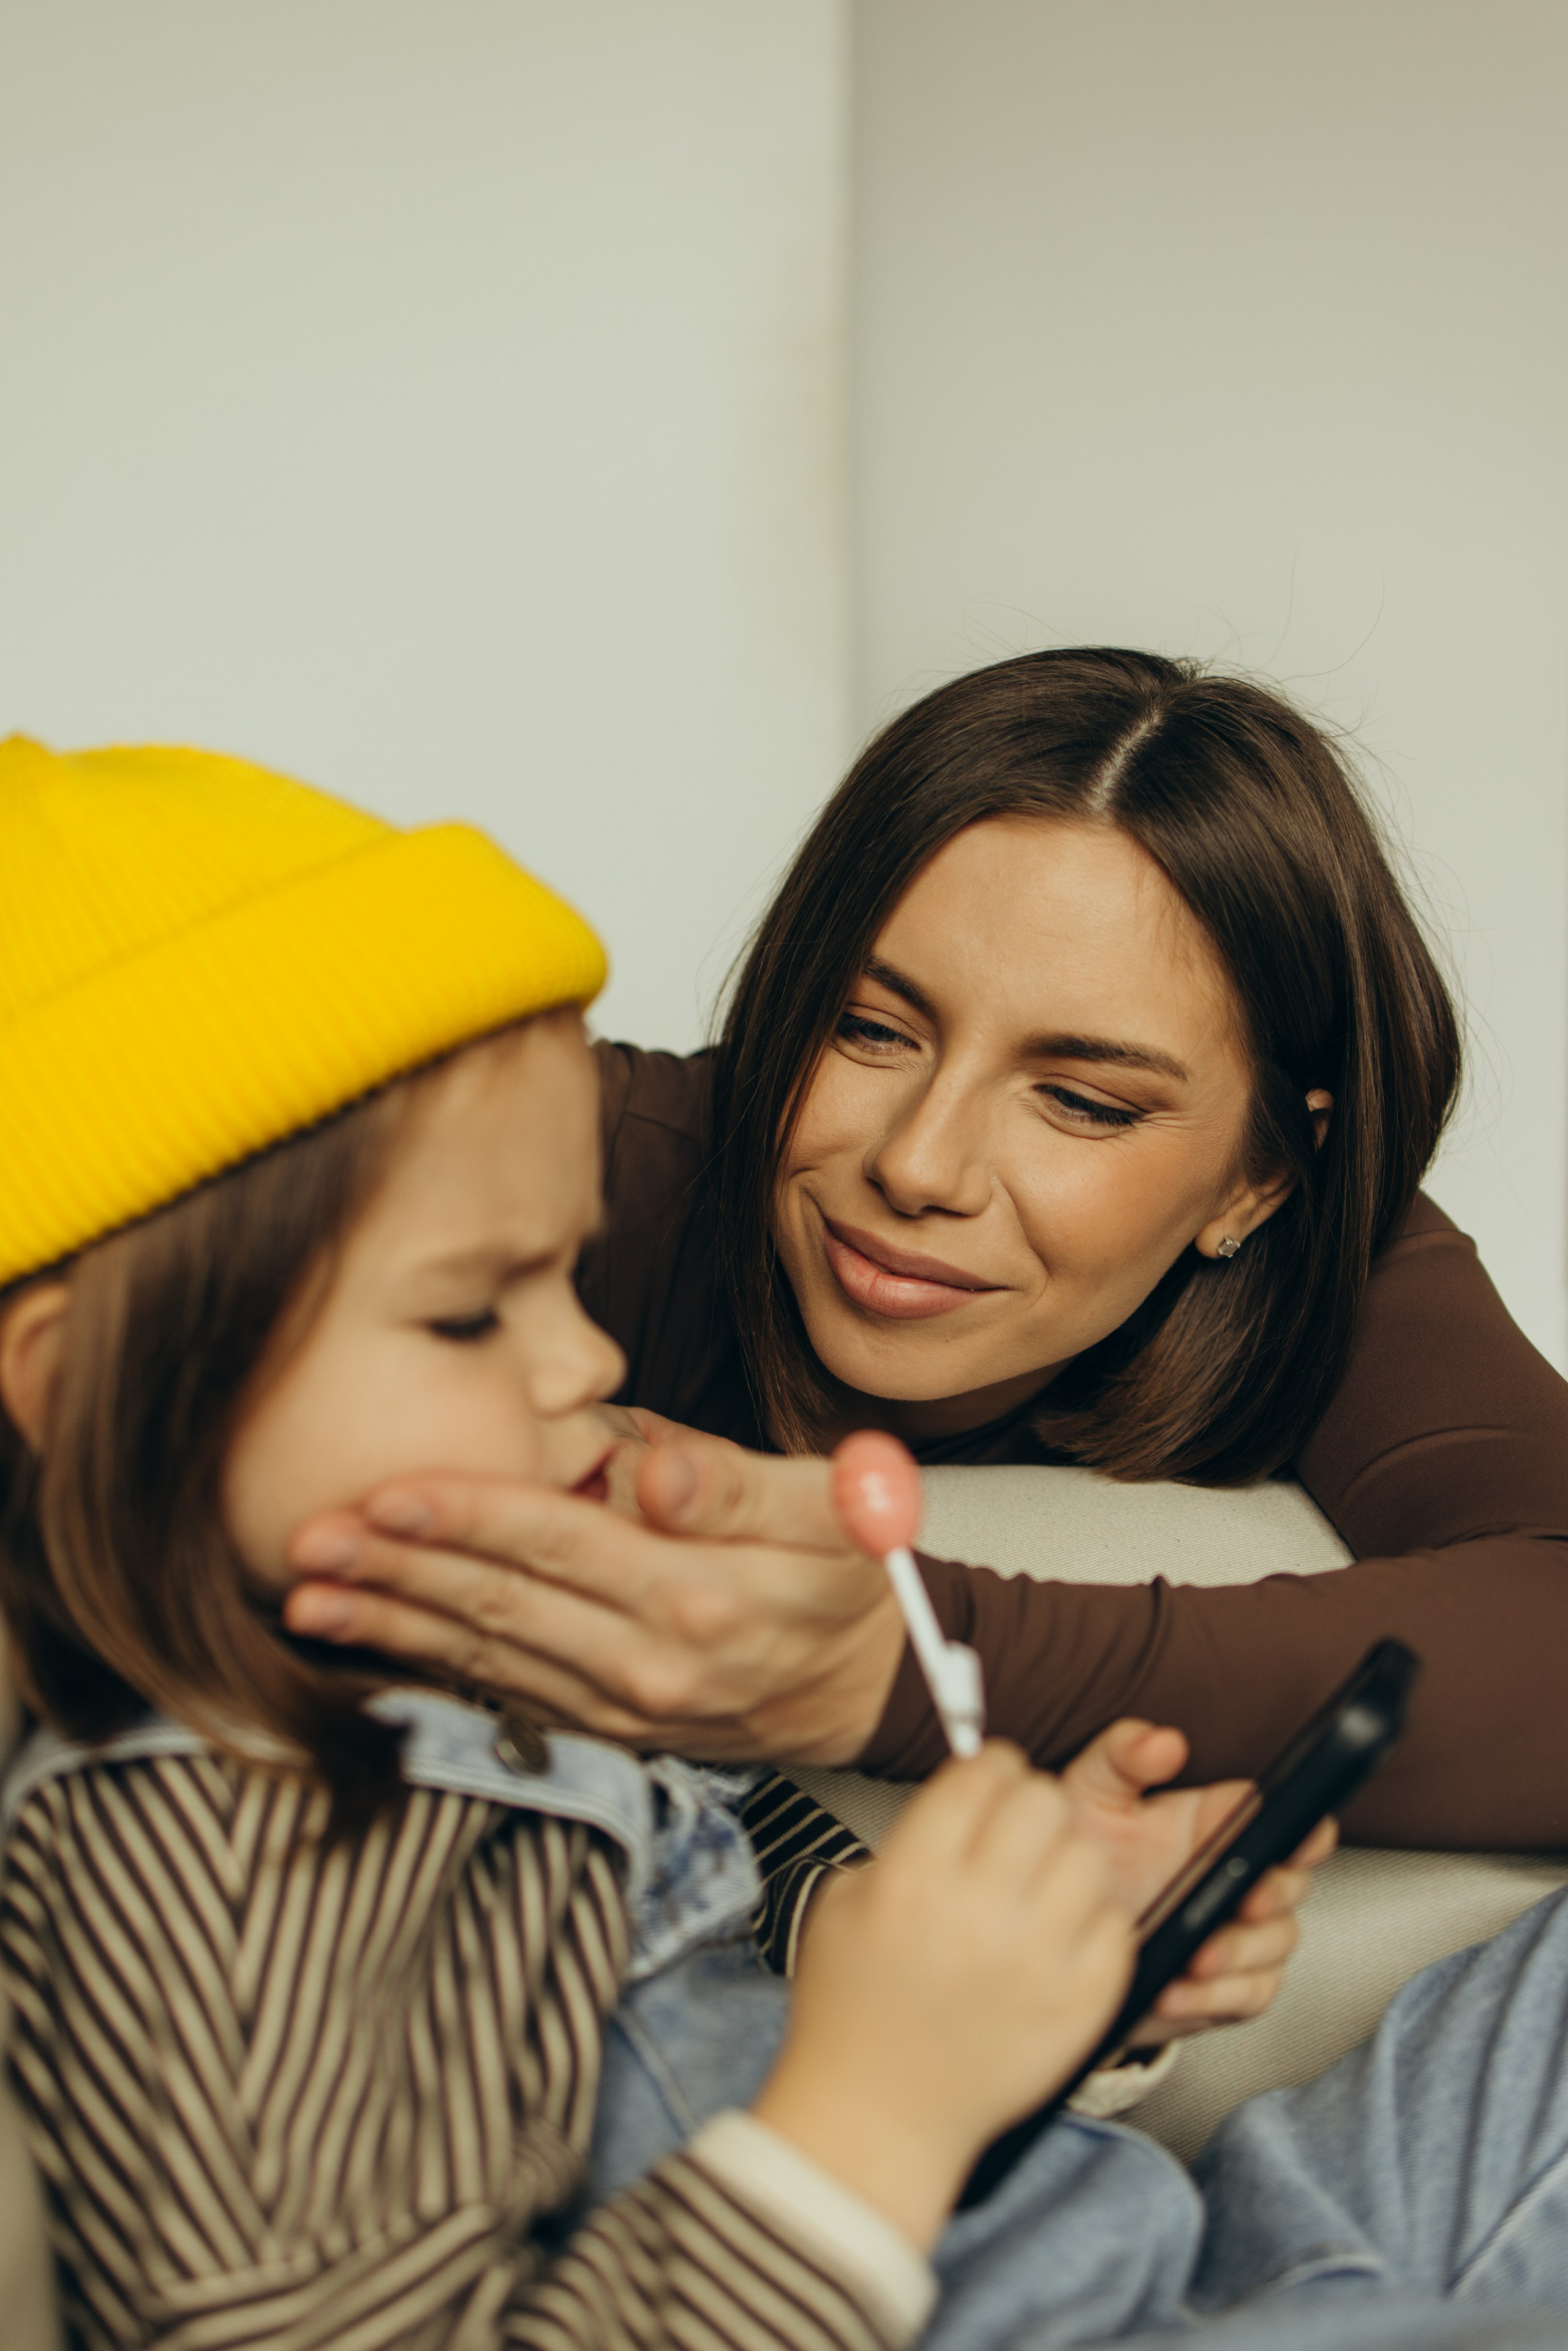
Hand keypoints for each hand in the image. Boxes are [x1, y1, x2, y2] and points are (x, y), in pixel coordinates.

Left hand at [282, 1424, 913, 1765]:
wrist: (867, 1685)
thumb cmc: (839, 1575)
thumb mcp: (833, 1511)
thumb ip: (738, 1486)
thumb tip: (654, 1470)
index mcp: (698, 1595)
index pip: (556, 1543)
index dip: (466, 1515)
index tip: (385, 1493)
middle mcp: (649, 1660)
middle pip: (500, 1604)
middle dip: (394, 1572)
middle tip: (306, 1542)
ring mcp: (622, 1706)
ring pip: (486, 1657)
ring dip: (391, 1627)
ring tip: (308, 1598)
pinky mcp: (609, 1730)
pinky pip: (505, 1697)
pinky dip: (432, 1670)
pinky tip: (376, 1645)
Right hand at [752, 1742, 1131, 2250]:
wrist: (879, 2118)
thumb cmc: (853, 2011)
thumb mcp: (845, 1902)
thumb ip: (907, 1843)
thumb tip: (967, 1800)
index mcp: (912, 1881)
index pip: (979, 1775)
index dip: (989, 1765)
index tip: (991, 1775)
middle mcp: (979, 1916)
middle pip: (1042, 1802)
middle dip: (1030, 1801)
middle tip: (1018, 1825)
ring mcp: (1036, 1964)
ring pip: (1088, 1857)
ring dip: (1065, 1857)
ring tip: (1042, 1881)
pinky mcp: (1079, 2008)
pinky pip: (1114, 1926)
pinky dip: (1093, 1919)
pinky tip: (1062, 1931)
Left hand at [1060, 1718, 1335, 2046]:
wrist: (1053, 1930)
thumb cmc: (1080, 1855)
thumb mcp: (1091, 1793)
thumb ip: (1123, 1755)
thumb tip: (1166, 1741)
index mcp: (1216, 1825)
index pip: (1287, 1820)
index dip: (1307, 1830)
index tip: (1300, 1839)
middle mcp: (1235, 1877)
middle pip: (1291, 1884)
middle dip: (1274, 1895)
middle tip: (1245, 1902)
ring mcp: (1235, 1934)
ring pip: (1275, 1945)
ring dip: (1240, 1953)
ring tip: (1197, 1957)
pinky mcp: (1222, 1987)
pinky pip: (1246, 1995)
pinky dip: (1215, 1998)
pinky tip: (1177, 1991)